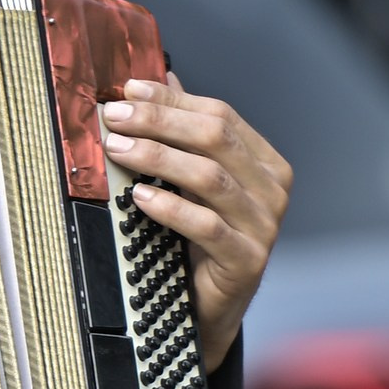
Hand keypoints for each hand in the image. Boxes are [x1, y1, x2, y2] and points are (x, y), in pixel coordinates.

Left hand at [98, 74, 290, 369]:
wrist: (209, 309)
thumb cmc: (197, 242)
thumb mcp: (189, 184)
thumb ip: (181, 135)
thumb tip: (154, 80)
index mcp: (264, 162)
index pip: (220, 115)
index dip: (172, 100)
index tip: (128, 91)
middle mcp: (273, 190)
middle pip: (215, 139)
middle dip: (160, 122)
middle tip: (115, 118)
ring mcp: (265, 226)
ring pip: (210, 178)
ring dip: (158, 158)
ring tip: (118, 150)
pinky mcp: (248, 261)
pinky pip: (207, 226)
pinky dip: (170, 208)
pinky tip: (139, 197)